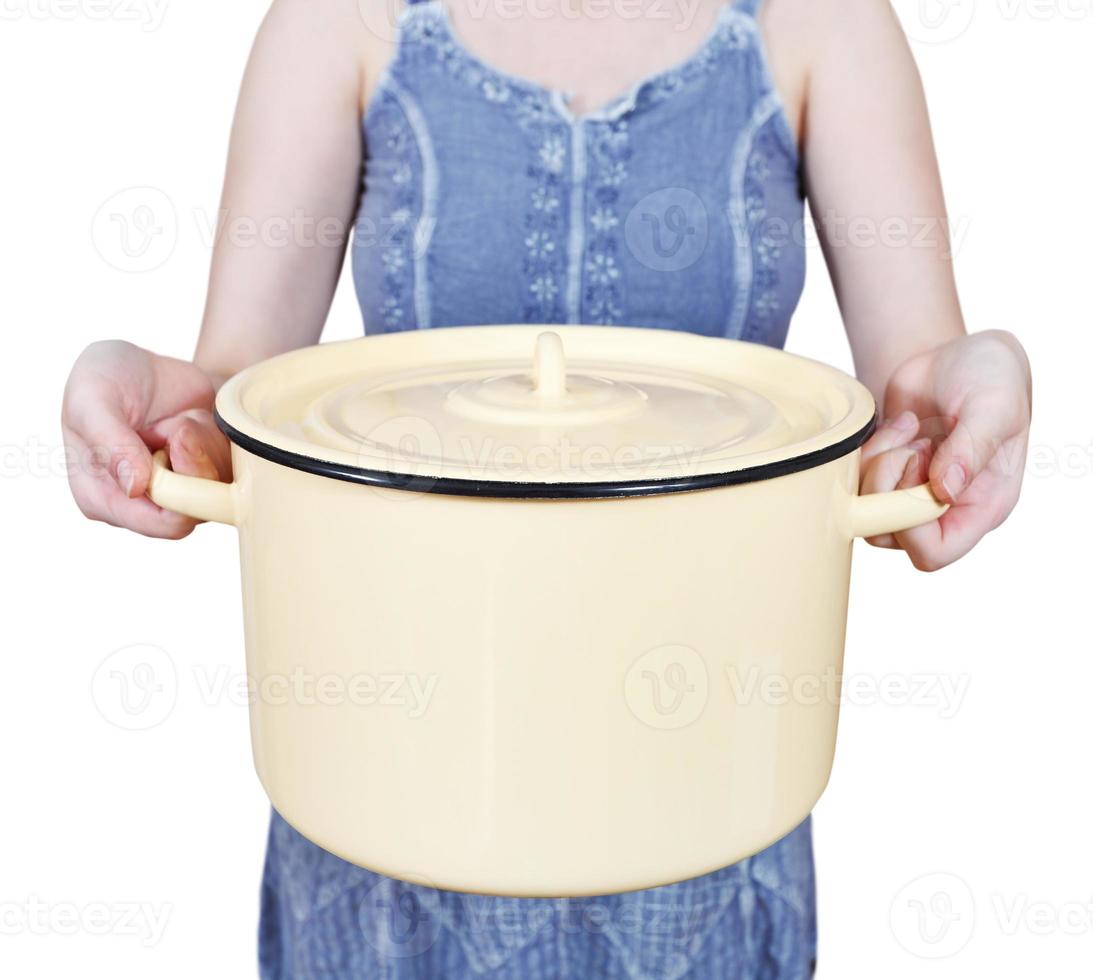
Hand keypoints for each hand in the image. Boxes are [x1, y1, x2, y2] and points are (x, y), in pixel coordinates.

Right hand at [61, 341, 232, 538]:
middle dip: (193, 460)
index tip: (169, 442)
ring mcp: (176, 490)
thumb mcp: (93, 398)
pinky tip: (192, 420)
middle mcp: (141, 504)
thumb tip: (135, 487)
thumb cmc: (108, 377)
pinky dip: (216, 438)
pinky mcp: (203, 474)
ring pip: (218, 487)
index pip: (160, 524)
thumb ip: (109, 442)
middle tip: (174, 425)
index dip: (179, 489)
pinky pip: (231, 469)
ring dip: (203, 444)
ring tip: (176, 420)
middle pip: (197, 509)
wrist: (146, 361)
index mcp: (102, 498)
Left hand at [858, 330, 1030, 569]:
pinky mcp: (887, 474)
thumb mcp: (994, 405)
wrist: (959, 353)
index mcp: (983, 505)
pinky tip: (901, 425)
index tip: (916, 468)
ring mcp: (912, 493)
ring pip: (868, 511)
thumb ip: (973, 447)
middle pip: (891, 535)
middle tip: (913, 445)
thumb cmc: (991, 376)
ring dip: (878, 466)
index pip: (935, 552)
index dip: (910, 525)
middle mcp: (946, 508)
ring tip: (911, 429)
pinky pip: (857, 482)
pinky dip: (869, 452)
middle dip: (887, 487)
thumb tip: (945, 490)